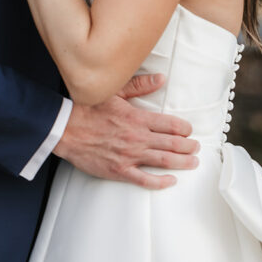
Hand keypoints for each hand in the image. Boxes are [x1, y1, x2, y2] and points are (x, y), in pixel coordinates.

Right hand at [54, 73, 199, 189]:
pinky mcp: (120, 171)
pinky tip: (171, 181)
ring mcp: (130, 156)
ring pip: (164, 161)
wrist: (65, 129)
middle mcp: (137, 138)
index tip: (189, 130)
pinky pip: (145, 180)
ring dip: (182, 162)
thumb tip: (161, 79)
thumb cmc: (87, 109)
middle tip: (196, 147)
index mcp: (137, 118)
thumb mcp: (115, 92)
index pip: (171, 125)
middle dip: (189, 146)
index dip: (185, 129)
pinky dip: (161, 182)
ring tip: (193, 162)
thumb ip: (140, 86)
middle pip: (172, 144)